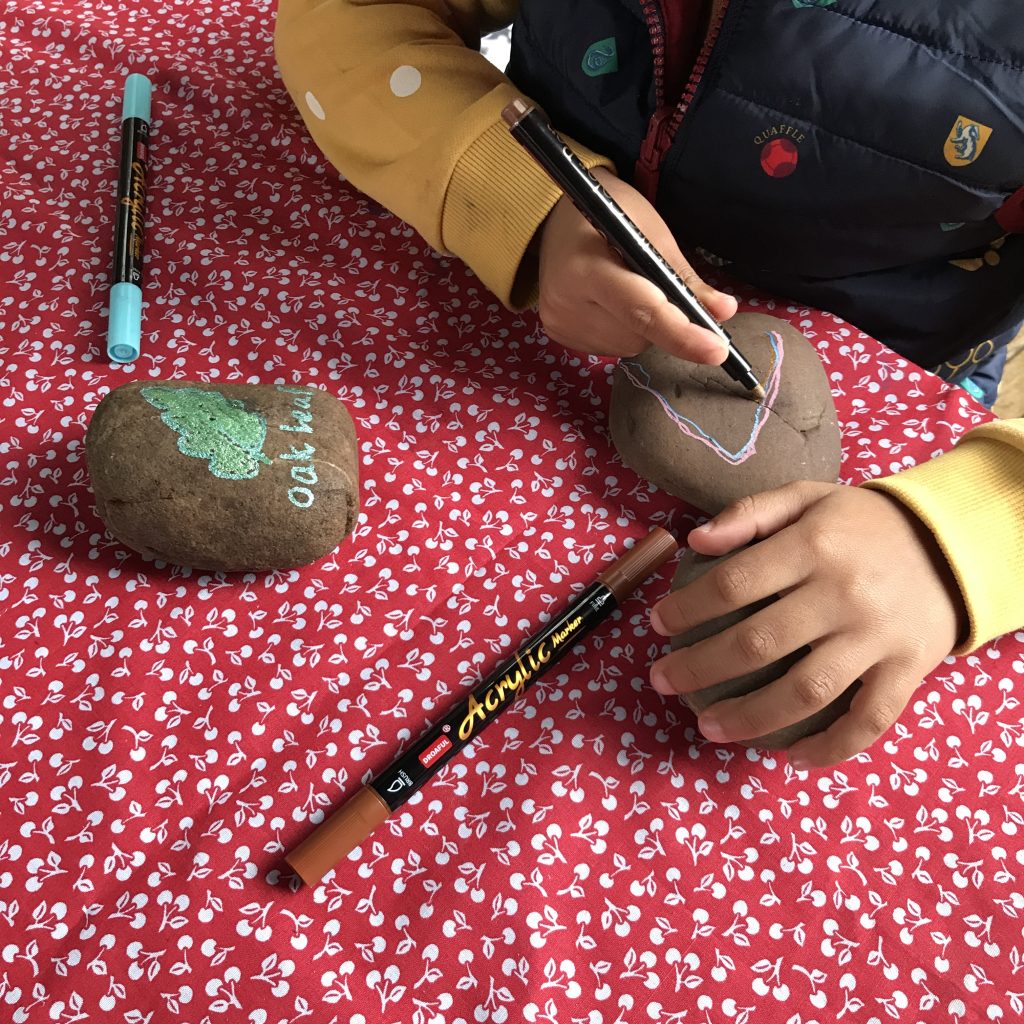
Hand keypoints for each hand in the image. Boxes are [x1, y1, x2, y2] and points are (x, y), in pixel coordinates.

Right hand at [536, 167, 736, 360]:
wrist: (554, 218)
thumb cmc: (609, 213)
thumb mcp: (650, 231)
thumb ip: (684, 276)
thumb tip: (724, 312)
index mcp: (586, 269)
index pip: (641, 312)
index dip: (681, 334)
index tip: (716, 350)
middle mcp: (566, 303)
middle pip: (639, 333)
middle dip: (663, 319)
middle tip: (658, 284)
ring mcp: (560, 323)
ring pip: (629, 344)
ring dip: (644, 326)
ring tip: (628, 287)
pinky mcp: (559, 334)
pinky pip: (612, 346)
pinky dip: (625, 330)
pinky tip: (611, 302)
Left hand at [648, 482, 965, 768]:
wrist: (952, 543)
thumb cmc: (860, 524)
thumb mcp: (806, 499)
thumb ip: (749, 514)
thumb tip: (694, 540)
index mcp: (813, 546)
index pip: (733, 583)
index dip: (686, 608)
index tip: (656, 623)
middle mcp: (844, 594)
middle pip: (758, 643)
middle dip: (698, 668)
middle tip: (661, 680)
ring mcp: (878, 637)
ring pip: (806, 692)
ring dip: (749, 718)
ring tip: (707, 727)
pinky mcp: (907, 671)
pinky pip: (867, 721)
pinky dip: (830, 748)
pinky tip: (790, 757)